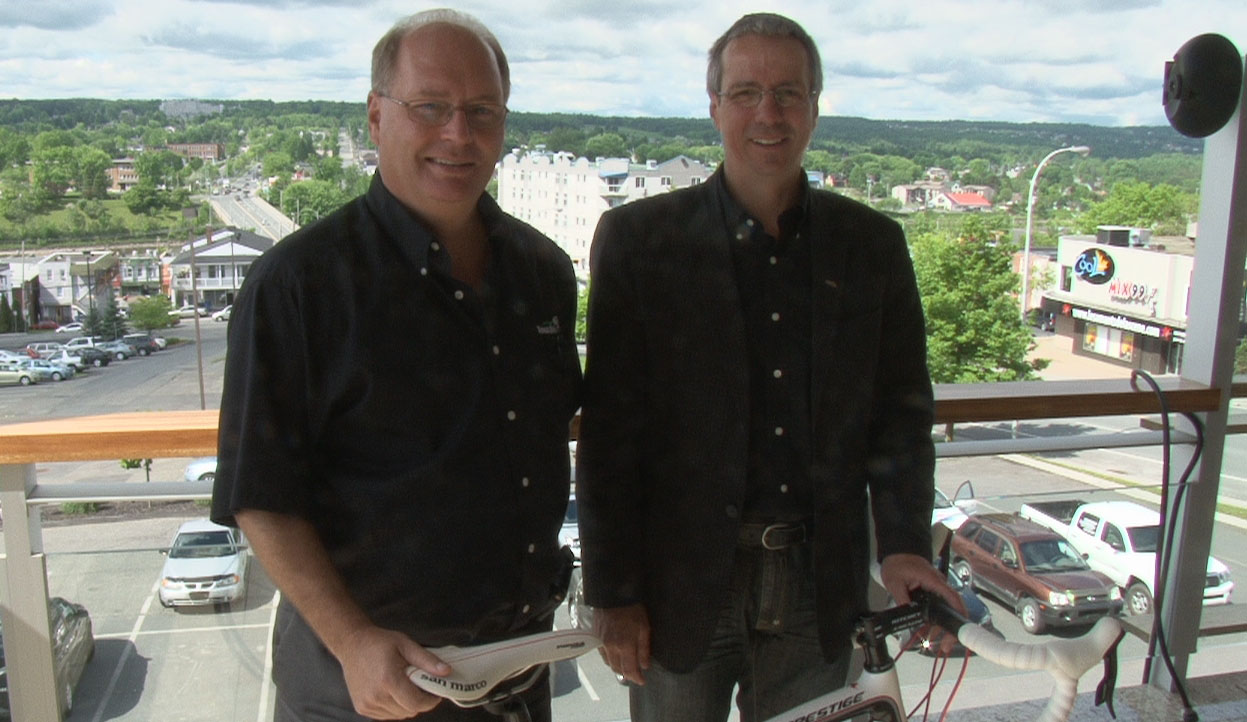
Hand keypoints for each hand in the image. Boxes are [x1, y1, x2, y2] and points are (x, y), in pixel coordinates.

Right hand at [335, 625, 450, 718]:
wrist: (352, 645)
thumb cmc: (380, 643)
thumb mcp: (406, 645)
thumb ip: (427, 660)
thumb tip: (447, 672)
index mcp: (388, 679)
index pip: (416, 703)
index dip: (430, 701)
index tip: (435, 692)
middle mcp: (376, 696)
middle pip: (409, 711)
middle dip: (419, 701)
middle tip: (419, 685)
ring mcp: (367, 704)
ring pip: (399, 715)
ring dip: (406, 705)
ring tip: (403, 686)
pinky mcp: (362, 708)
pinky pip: (387, 715)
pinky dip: (394, 706)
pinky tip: (391, 691)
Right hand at [596, 604, 650, 684]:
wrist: (613, 593)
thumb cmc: (631, 608)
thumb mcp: (644, 627)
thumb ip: (644, 649)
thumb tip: (644, 665)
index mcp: (624, 646)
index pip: (630, 670)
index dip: (636, 678)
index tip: (642, 681)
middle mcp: (611, 647)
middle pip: (618, 669)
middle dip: (627, 674)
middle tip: (635, 674)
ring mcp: (602, 642)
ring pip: (609, 663)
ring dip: (617, 667)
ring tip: (626, 666)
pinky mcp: (596, 636)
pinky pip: (602, 654)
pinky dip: (609, 659)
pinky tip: (616, 655)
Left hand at [880, 553, 967, 655]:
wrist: (897, 552)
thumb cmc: (897, 563)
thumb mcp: (895, 582)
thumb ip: (902, 598)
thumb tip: (908, 616)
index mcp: (933, 581)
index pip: (952, 597)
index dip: (959, 613)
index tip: (960, 629)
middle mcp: (939, 586)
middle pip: (951, 609)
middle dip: (949, 629)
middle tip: (945, 647)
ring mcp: (936, 590)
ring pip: (943, 612)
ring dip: (938, 628)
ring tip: (930, 644)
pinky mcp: (931, 594)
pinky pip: (935, 610)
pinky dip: (931, 622)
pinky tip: (923, 634)